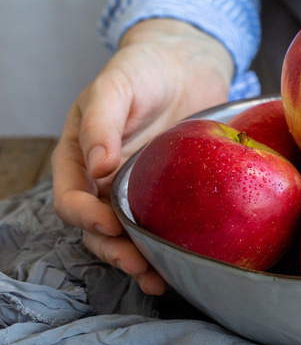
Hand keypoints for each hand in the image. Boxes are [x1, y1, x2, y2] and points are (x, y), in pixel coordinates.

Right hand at [52, 19, 233, 294]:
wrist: (185, 64)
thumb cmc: (143, 69)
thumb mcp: (116, 86)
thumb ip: (102, 122)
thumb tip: (98, 166)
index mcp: (79, 157)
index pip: (71, 199)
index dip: (85, 217)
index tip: (109, 225)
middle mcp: (104, 181)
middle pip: (97, 230)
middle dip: (114, 251)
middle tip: (138, 264)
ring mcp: (136, 191)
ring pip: (127, 237)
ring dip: (138, 261)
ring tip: (158, 280)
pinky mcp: (168, 194)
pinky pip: (161, 227)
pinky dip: (166, 250)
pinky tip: (178, 268)